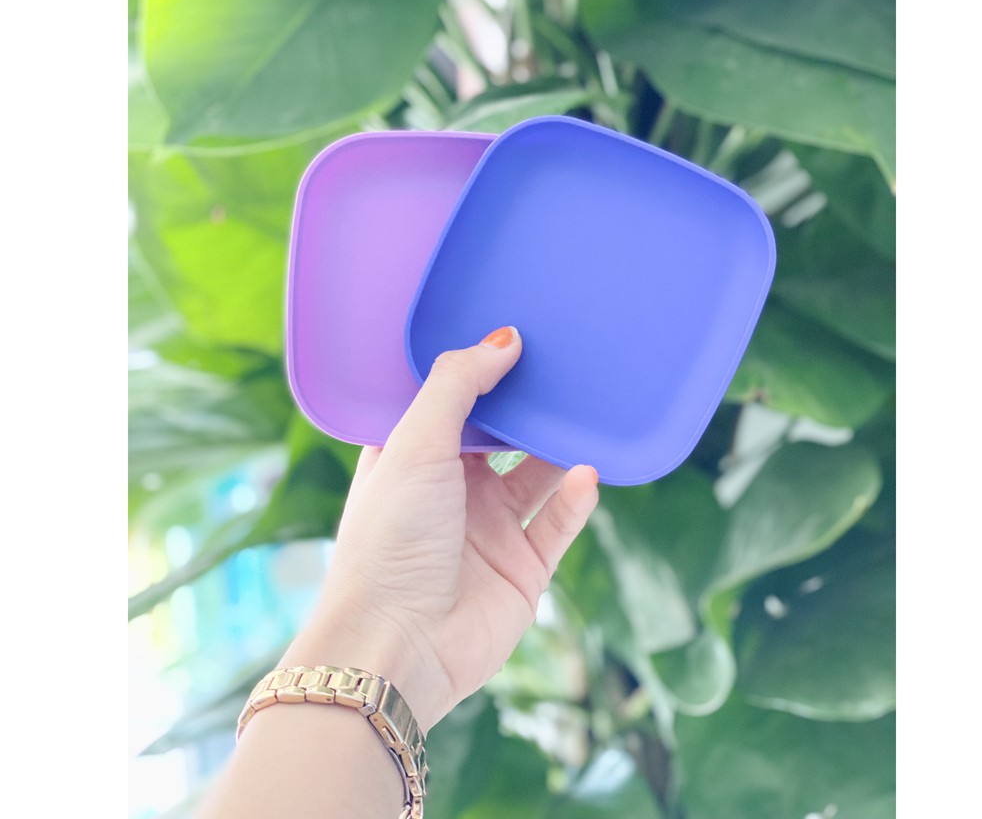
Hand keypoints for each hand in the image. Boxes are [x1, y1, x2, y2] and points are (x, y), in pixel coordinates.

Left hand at [280, 326, 598, 731]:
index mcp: (411, 459)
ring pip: (536, 475)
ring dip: (560, 448)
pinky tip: (589, 472)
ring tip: (587, 410)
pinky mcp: (522, 569)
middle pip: (500, 436)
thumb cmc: (388, 540)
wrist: (398, 646)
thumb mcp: (415, 443)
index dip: (477, 374)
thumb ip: (458, 385)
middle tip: (562, 364)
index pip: (449, 403)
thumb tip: (505, 339)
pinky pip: (558, 523)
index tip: (513, 338)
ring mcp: (488, 530)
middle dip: (527, 406)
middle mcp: (450, 491)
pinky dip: (577, 498)